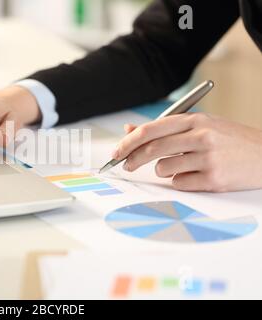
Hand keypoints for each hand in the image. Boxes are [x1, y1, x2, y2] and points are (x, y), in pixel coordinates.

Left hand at [113, 113, 261, 191]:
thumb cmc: (230, 140)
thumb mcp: (200, 126)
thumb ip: (165, 128)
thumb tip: (130, 130)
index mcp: (195, 119)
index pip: (151, 130)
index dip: (129, 142)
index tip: (117, 152)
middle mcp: (201, 136)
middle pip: (152, 149)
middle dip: (132, 159)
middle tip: (125, 166)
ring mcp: (208, 158)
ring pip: (163, 168)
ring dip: (162, 170)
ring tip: (179, 166)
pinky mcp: (214, 179)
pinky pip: (180, 183)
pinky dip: (180, 181)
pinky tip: (195, 175)